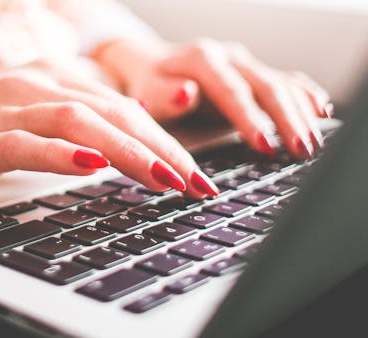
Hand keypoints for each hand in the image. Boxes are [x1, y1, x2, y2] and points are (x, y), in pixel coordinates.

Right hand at [0, 61, 218, 196]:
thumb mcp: (23, 116)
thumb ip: (67, 126)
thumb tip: (118, 153)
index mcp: (52, 79)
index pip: (122, 108)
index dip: (166, 140)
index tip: (198, 174)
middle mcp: (35, 85)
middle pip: (113, 111)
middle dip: (163, 149)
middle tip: (198, 184)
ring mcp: (5, 110)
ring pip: (79, 121)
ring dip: (127, 151)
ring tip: (164, 178)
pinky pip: (25, 143)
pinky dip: (60, 152)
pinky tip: (89, 164)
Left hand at [94, 37, 331, 159]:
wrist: (150, 64)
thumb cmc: (147, 84)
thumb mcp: (145, 92)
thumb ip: (164, 96)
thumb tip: (186, 94)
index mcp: (202, 60)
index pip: (231, 91)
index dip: (249, 119)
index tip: (263, 145)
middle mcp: (229, 57)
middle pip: (266, 86)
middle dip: (286, 120)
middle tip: (300, 150)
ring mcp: (245, 64)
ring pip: (282, 85)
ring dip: (300, 114)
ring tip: (311, 145)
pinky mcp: (254, 73)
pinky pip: (287, 81)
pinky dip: (305, 96)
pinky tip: (321, 112)